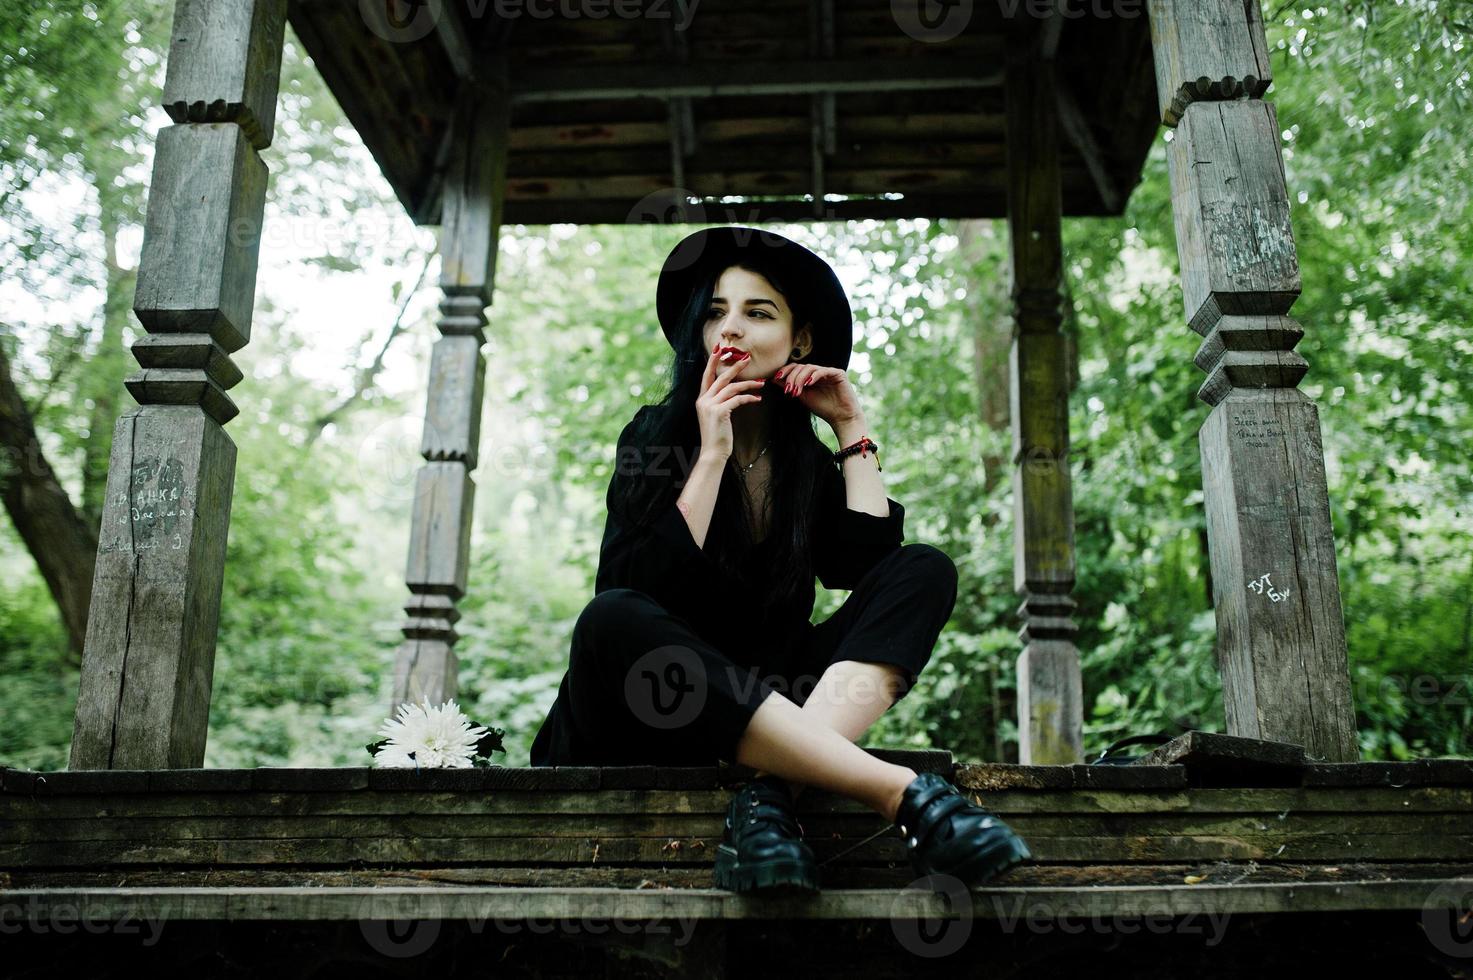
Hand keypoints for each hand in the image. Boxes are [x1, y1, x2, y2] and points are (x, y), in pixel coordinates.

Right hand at [696, 343, 764, 460]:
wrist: (713, 453)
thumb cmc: (717, 436)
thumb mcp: (715, 416)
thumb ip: (719, 402)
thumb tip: (732, 392)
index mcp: (701, 399)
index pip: (707, 375)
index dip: (712, 361)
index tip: (719, 348)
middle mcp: (703, 400)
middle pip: (721, 377)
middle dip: (736, 366)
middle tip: (748, 358)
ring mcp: (710, 405)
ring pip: (732, 387)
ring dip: (749, 384)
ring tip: (761, 383)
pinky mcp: (719, 412)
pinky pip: (737, 399)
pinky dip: (749, 398)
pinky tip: (757, 399)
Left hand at [772, 363, 863, 428]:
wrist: (841, 417)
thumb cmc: (823, 408)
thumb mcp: (803, 396)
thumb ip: (791, 386)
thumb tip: (774, 379)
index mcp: (810, 376)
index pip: (795, 368)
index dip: (785, 371)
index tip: (775, 378)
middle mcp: (819, 371)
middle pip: (800, 366)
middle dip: (791, 377)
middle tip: (788, 389)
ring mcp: (828, 371)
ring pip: (809, 368)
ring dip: (800, 378)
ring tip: (796, 391)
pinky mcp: (838, 373)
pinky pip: (823, 371)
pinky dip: (814, 376)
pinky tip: (808, 384)